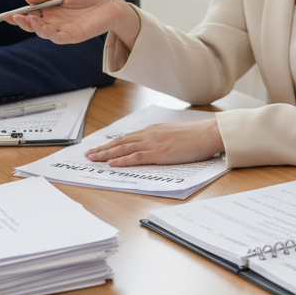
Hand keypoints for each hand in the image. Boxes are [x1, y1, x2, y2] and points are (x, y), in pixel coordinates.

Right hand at [6, 0, 139, 48]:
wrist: (111, 3)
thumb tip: (27, 0)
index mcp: (50, 10)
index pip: (30, 14)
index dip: (17, 16)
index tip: (3, 16)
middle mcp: (53, 21)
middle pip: (32, 25)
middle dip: (21, 23)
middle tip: (13, 18)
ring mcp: (62, 30)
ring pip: (42, 32)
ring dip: (34, 27)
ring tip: (31, 18)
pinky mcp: (73, 36)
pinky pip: (58, 38)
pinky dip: (48, 33)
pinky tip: (43, 26)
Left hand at [83, 119, 224, 165]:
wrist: (207, 134)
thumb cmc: (195, 136)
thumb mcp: (173, 134)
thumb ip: (161, 139)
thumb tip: (154, 146)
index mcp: (152, 130)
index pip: (127, 137)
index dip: (111, 143)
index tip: (100, 147)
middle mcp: (149, 135)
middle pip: (120, 142)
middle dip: (102, 149)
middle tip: (88, 154)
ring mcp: (153, 144)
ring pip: (123, 149)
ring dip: (106, 155)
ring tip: (93, 159)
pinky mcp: (159, 153)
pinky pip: (136, 157)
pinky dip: (122, 161)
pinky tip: (111, 164)